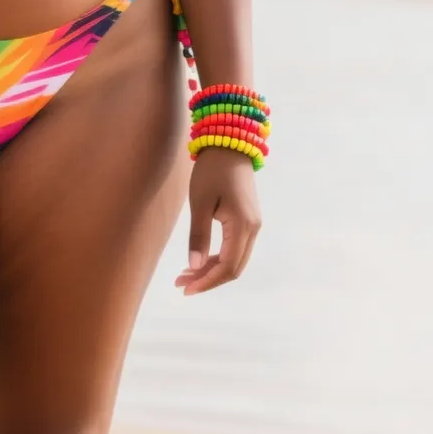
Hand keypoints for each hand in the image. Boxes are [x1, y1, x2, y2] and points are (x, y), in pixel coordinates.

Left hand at [174, 148, 261, 296]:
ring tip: (184, 274)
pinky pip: (234, 248)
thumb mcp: (200, 203)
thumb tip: (194, 267)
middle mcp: (253, 229)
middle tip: (180, 284)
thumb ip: (198, 236)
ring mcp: (252, 225)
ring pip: (234, 260)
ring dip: (211, 270)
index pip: (227, 267)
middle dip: (207, 279)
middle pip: (233, 268)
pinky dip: (217, 258)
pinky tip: (198, 261)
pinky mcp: (247, 220)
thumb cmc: (212, 171)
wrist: (229, 144)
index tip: (185, 288)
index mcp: (242, 226)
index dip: (206, 281)